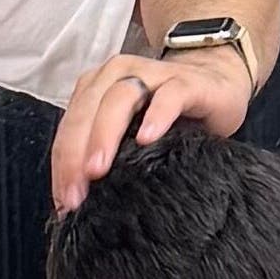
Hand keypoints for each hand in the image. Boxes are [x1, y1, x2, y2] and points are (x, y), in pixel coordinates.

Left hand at [52, 48, 251, 211]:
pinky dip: (156, 115)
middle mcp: (119, 75)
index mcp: (97, 87)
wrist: (217, 85)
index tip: (64, 202)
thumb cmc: (168, 116)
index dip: (62, 163)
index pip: (70, 125)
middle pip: (88, 110)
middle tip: (75, 193)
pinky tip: (147, 139)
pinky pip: (170, 95)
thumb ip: (102, 156)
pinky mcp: (188, 83)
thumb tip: (73, 203)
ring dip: (105, 134)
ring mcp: (154, 75)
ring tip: (98, 169)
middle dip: (75, 153)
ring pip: (120, 98)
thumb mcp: (128, 136)